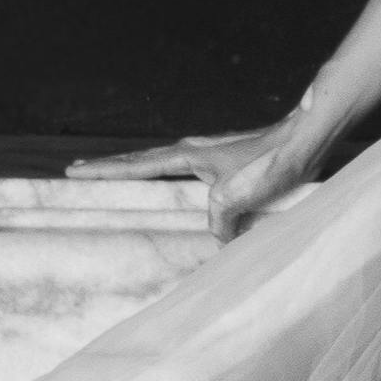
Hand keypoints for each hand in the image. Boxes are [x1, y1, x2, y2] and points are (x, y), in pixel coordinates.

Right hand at [65, 120, 321, 241]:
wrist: (307, 139)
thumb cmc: (273, 162)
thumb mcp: (238, 197)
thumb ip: (218, 221)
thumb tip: (217, 240)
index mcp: (188, 155)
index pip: (136, 165)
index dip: (105, 170)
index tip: (73, 170)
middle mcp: (195, 151)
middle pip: (141, 159)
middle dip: (111, 166)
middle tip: (78, 169)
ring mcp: (211, 155)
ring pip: (163, 164)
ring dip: (139, 170)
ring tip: (118, 177)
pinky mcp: (228, 163)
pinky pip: (187, 174)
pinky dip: (170, 179)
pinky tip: (176, 189)